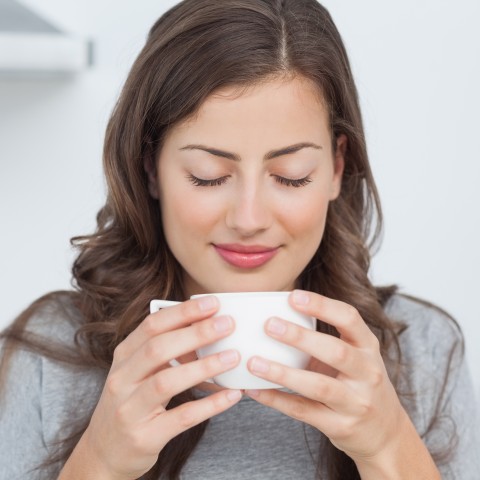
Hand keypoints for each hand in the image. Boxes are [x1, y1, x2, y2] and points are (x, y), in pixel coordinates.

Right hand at [75, 296, 240, 479]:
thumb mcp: (138, 371)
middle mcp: (122, 379)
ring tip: (233, 357)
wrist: (105, 451)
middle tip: (227, 324)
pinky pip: (181, 418)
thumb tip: (206, 326)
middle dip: (195, 333)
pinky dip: (209, 405)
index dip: (182, 312)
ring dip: (204, 367)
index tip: (212, 303)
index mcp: (124, 357)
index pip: (151, 326)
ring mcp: (130, 409)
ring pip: (167, 382)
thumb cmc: (131, 401)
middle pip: (158, 349)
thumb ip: (164, 350)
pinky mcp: (145, 437)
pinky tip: (232, 394)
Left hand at [245, 290, 408, 465]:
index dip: (322, 305)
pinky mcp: (341, 427)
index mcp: (368, 347)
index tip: (293, 296)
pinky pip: (304, 411)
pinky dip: (277, 400)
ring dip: (283, 373)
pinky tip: (255, 391)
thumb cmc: (358, 383)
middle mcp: (368, 373)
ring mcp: (356, 402)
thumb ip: (324, 339)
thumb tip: (275, 316)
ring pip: (319, 385)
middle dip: (300, 337)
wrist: (385, 433)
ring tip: (254, 363)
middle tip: (269, 325)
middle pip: (336, 351)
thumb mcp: (354, 356)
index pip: (350, 319)